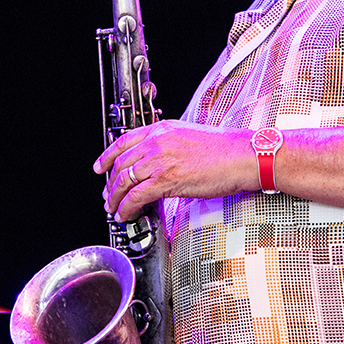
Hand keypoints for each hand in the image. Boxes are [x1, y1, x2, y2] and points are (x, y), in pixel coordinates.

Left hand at [94, 120, 258, 220]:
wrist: (243, 156)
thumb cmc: (225, 150)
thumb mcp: (190, 137)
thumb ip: (169, 145)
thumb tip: (158, 162)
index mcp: (162, 129)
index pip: (123, 141)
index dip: (107, 156)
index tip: (100, 167)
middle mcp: (157, 142)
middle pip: (121, 163)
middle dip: (110, 184)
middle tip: (108, 196)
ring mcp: (160, 160)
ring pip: (125, 181)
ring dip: (115, 198)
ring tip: (114, 209)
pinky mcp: (167, 179)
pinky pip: (137, 196)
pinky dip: (127, 207)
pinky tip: (126, 214)